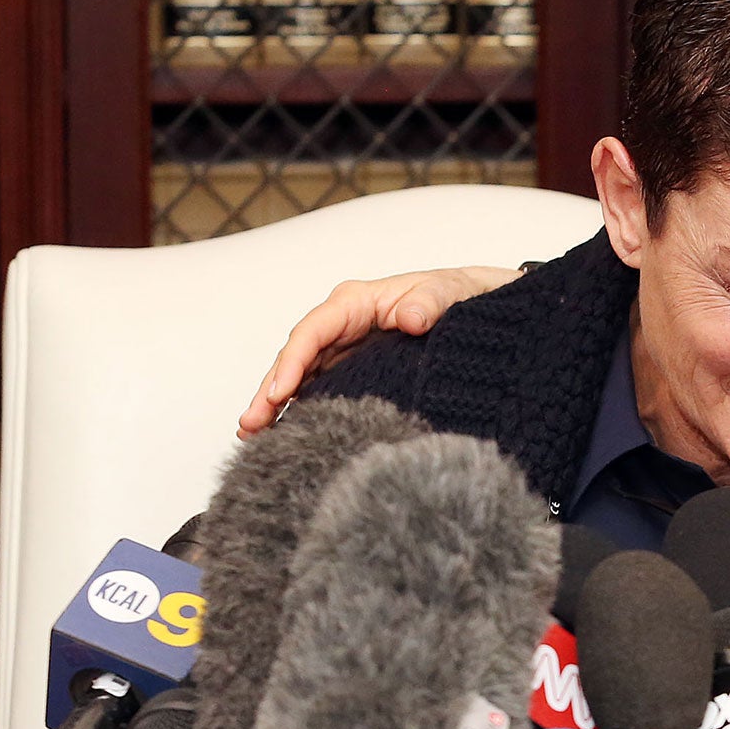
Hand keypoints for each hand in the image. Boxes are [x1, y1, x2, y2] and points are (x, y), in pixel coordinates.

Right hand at [236, 264, 520, 436]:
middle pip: (296, 357)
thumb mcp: (448, 293)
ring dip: (276, 404)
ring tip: (254, 436)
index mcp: (356, 302)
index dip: (293, 362)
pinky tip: (284, 434)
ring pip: (301, 376)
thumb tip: (410, 317)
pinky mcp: (354, 369)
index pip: (313, 331)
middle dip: (271, 391)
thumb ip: (429, 302)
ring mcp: (346, 348)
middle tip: (250, 426)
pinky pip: (320, 388)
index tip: (279, 393)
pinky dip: (301, 409)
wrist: (479, 305)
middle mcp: (343, 324)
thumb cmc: (458, 294)